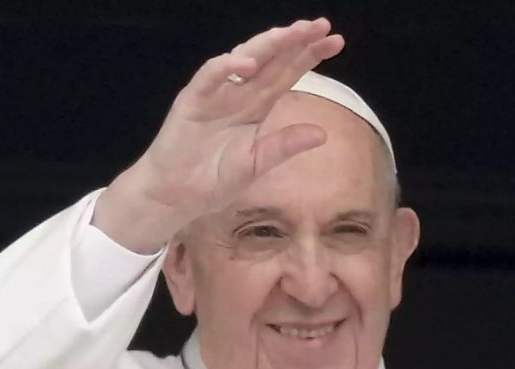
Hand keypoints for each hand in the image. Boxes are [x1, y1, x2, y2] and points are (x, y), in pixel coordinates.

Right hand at [95, 18, 343, 252]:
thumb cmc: (214, 180)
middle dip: (295, 41)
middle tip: (321, 25)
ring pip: (244, 59)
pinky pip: (211, 76)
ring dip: (267, 45)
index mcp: (258, 105)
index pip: (288, 73)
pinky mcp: (193, 100)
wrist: (177, 196)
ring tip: (292, 34)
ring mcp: (216, 93)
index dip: (310, 55)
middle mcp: (240, 93)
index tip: (337, 41)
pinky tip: (249, 64)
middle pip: (272, 60)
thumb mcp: (257, 164)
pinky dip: (227, 67)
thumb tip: (323, 133)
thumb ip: (284, 146)